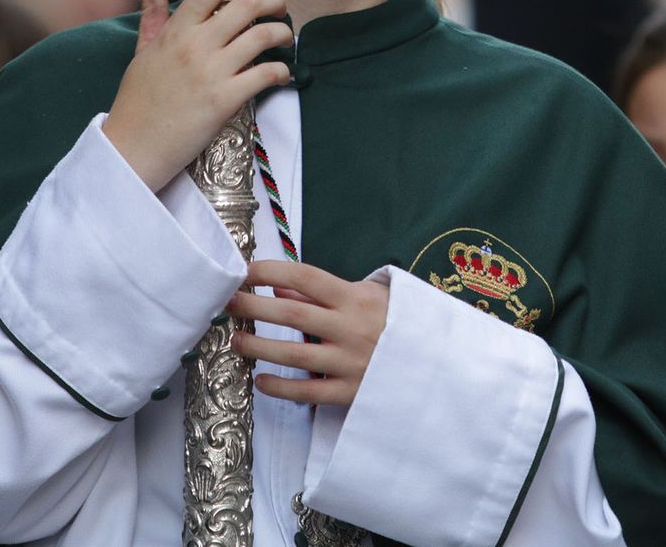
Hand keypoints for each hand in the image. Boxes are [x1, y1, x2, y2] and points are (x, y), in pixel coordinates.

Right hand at [101, 0, 291, 191]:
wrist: (132, 148)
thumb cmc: (137, 100)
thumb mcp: (142, 50)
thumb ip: (152, 11)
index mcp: (176, 30)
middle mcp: (195, 45)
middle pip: (248, 5)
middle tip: (281, 6)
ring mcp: (210, 72)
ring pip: (262, 36)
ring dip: (282, 34)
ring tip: (284, 39)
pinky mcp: (224, 100)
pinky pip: (265, 74)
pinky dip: (281, 71)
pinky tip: (281, 74)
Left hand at [229, 260, 389, 406]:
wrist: (438, 365)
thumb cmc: (398, 322)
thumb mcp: (369, 296)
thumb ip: (323, 295)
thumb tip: (280, 287)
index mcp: (355, 298)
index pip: (305, 277)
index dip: (269, 272)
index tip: (244, 272)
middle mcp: (351, 328)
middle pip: (291, 314)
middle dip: (253, 306)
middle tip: (227, 302)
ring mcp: (350, 362)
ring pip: (294, 355)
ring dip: (258, 346)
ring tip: (236, 340)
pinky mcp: (350, 392)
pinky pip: (308, 392)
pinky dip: (280, 387)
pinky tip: (261, 380)